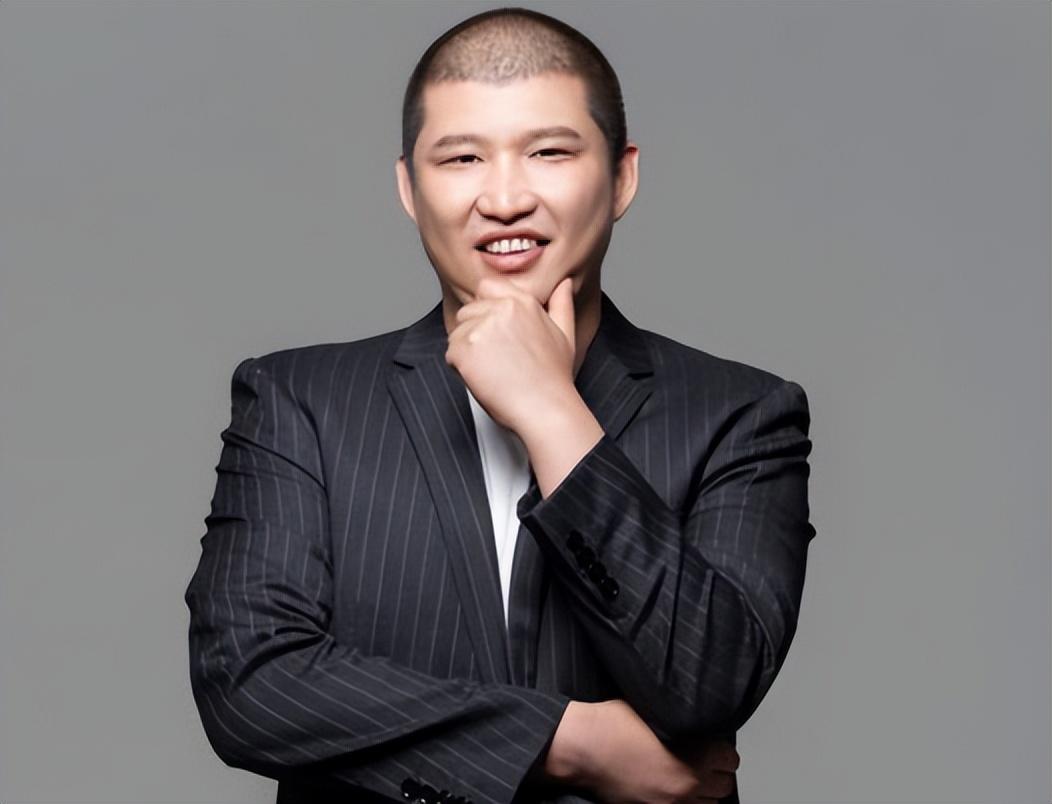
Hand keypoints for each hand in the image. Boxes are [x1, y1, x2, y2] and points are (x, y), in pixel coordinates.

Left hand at [445, 276, 575, 434]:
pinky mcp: (464, 349)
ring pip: (457, 333)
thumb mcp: (565, 335)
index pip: (486, 288)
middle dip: (475, 333)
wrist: (545, 409)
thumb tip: (564, 283)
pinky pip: (451, 353)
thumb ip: (562, 304)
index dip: (486, 309)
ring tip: (493, 370)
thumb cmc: (554, 378)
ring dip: (467, 351)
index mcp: (521, 302)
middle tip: (497, 359)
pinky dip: (461, 369)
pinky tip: (485, 378)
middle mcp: (499, 309)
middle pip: (468, 312)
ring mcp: (480, 328)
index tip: (496, 332)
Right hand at [540, 699, 738, 803]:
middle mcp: (688, 785)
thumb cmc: (613, 725)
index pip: (731, 759)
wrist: (583, 747)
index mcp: (696, 757)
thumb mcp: (657, 713)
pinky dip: (683, 801)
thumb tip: (698, 728)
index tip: (712, 745)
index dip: (720, 749)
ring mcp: (671, 803)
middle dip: (715, 771)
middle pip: (724, 785)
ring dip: (702, 790)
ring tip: (685, 775)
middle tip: (701, 759)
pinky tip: (670, 787)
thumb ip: (684, 724)